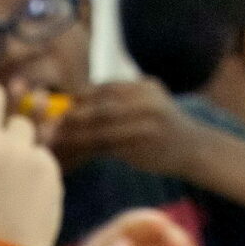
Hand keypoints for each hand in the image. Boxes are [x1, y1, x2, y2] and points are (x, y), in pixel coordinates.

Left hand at [44, 78, 199, 176]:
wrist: (194, 148)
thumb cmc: (162, 126)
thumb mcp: (147, 101)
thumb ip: (119, 99)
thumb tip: (75, 102)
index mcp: (144, 87)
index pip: (104, 89)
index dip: (80, 99)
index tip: (62, 109)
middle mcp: (146, 103)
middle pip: (100, 108)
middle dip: (73, 118)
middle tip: (51, 127)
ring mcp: (146, 125)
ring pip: (101, 130)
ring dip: (75, 137)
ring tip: (56, 143)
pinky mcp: (142, 148)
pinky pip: (107, 149)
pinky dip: (86, 153)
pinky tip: (72, 157)